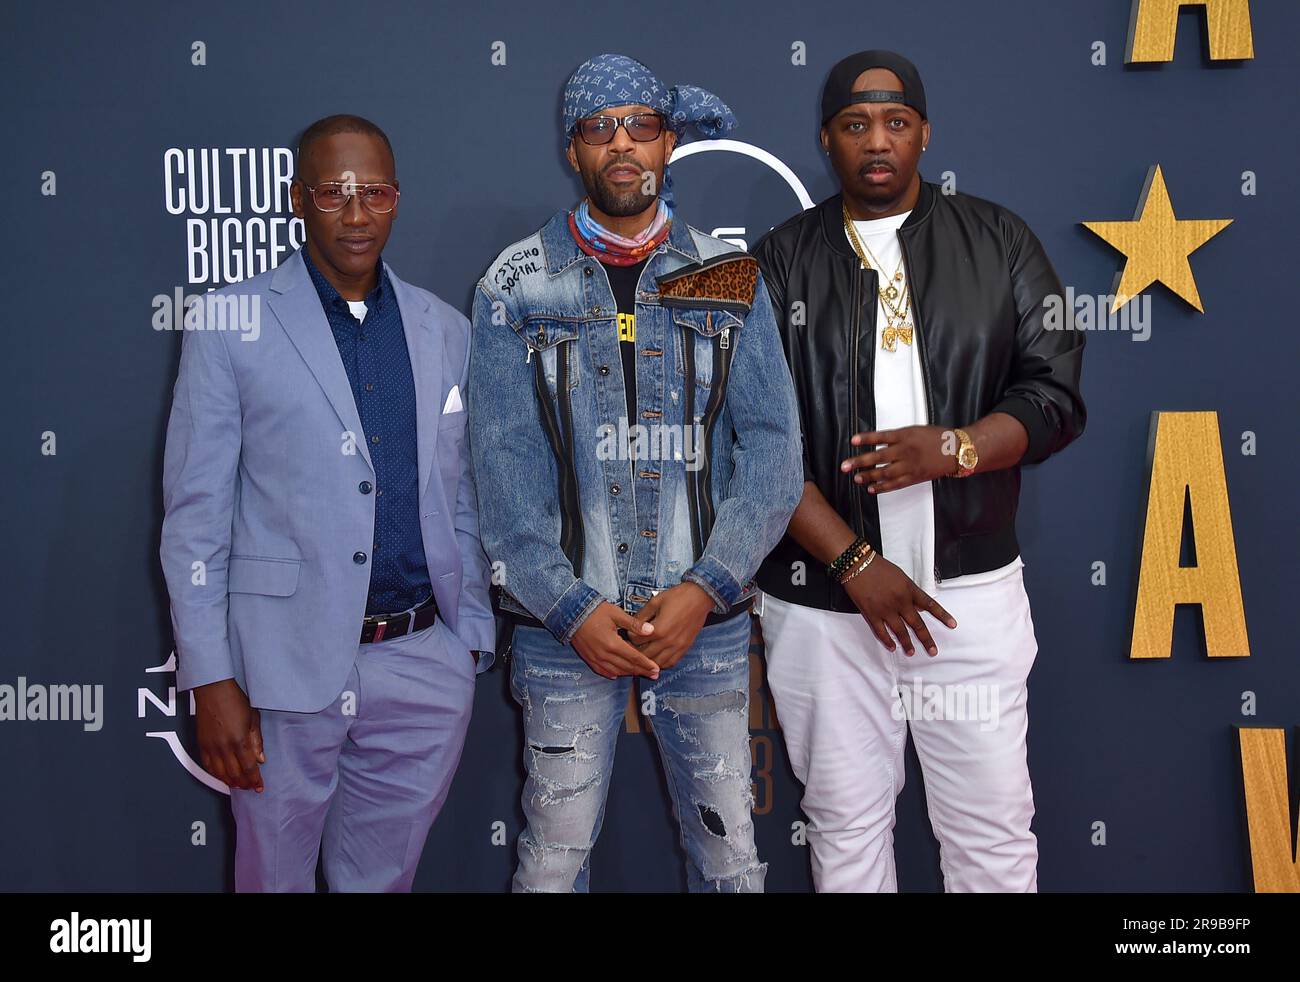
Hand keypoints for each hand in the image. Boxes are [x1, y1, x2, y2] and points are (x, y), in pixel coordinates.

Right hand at [194, 678, 264, 791]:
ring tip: (238, 785)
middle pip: (235, 774)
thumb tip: (261, 760)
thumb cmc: (235, 700)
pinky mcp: (201, 744)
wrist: (213, 689)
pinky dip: (215, 774)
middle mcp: (224, 746)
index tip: (259, 787)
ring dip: (229, 782)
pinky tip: (222, 776)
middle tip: (250, 788)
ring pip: (220, 773)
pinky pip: (207, 765)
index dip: (254, 780)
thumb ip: (256, 741)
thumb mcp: (253, 718)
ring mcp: (211, 746)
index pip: (249, 768)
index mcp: (240, 739)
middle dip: (244, 784)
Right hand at [570, 602, 658, 679]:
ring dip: (629, 673)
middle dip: (641, 671)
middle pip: (627, 667)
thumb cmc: (595, 611)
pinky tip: (620, 674)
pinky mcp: (589, 659)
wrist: (572, 613)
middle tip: (654, 675)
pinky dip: (614, 673)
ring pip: (616, 671)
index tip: (656, 669)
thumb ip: (634, 624)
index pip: (634, 657)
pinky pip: (603, 671)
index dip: (646, 664)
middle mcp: (604, 654)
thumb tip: (651, 630)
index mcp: (612, 643)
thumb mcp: (616, 614)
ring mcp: (595, 658)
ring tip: (640, 673)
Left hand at [627, 582, 715, 670]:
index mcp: (658, 629)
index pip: (636, 641)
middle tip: (633, 644)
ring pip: (657, 663)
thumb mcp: (655, 602)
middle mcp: (668, 642)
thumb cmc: (677, 597)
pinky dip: (662, 663)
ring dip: (648, 660)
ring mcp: (677, 647)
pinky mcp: (685, 648)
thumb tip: (631, 626)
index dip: (630, 636)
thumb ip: (641, 616)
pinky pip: (671, 663)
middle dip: (636, 650)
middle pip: (644, 655)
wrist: (699, 597)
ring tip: (643, 652)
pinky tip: (657, 657)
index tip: (631, 631)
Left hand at [841, 425, 956, 493]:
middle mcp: (906, 451)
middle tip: (844, 466)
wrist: (956, 451)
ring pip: (885, 473)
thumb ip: (897, 437)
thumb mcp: (915, 430)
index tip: (852, 440)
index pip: (882, 436)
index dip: (866, 438)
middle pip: (879, 457)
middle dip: (860, 462)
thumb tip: (876, 442)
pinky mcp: (915, 477)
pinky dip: (883, 487)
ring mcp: (910, 466)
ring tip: (856, 478)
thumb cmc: (935, 437)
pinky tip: (871, 488)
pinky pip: (896, 484)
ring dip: (868, 476)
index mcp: (906, 435)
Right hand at [842, 554, 956, 656]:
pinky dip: (887, 640)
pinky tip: (892, 647)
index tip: (952, 625)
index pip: (930, 605)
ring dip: (907, 643)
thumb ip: (911, 592)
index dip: (942, 615)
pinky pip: (881, 631)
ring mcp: (885, 609)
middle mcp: (900, 601)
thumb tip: (920, 606)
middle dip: (926, 639)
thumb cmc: (878, 566)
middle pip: (917, 624)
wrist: (857, 563)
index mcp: (909, 590)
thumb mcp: (900, 576)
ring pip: (900, 631)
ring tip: (911, 652)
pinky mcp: (871, 613)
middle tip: (933, 651)